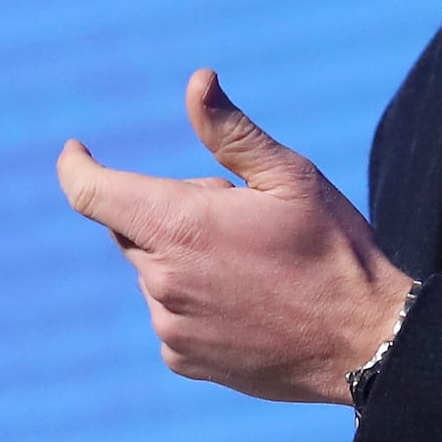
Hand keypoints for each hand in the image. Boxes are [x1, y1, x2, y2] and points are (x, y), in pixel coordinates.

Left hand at [59, 72, 414, 405]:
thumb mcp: (289, 177)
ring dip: (184, 259)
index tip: (76, 151)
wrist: (364, 344)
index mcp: (180, 226)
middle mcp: (162, 281)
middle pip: (134, 229)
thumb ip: (230, 131)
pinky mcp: (184, 360)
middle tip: (239, 218)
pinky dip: (194, 301)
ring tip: (253, 268)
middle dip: (170, 212)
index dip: (76, 167)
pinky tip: (247, 303)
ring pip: (155, 273)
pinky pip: (170, 315)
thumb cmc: (333, 250)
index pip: (92, 194)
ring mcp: (170, 327)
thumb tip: (197, 81)